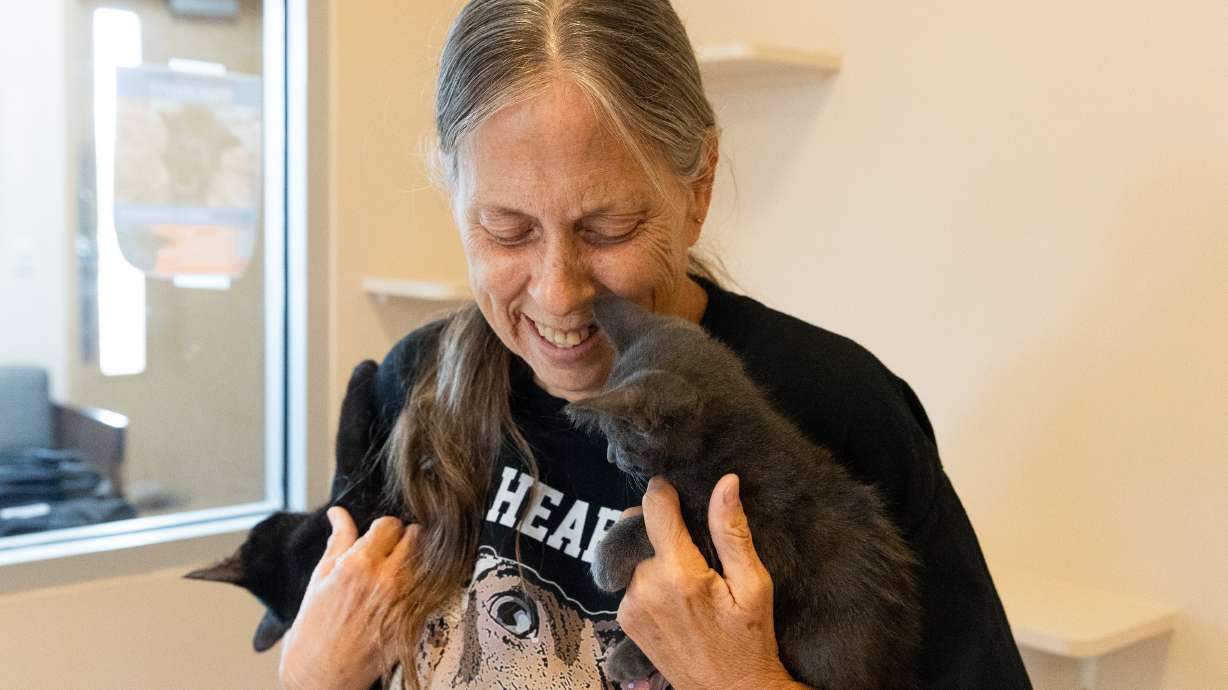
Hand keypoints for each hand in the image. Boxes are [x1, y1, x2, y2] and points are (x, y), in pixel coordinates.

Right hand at [278, 507, 418, 689]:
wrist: (321, 676)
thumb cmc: (314, 629)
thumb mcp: (320, 578)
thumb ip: (338, 541)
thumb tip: (339, 512)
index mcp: (360, 565)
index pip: (391, 523)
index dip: (384, 527)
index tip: (379, 537)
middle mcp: (388, 580)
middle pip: (416, 536)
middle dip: (405, 538)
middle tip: (392, 550)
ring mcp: (406, 601)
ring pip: (428, 561)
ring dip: (417, 560)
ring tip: (399, 570)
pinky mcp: (417, 621)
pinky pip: (430, 589)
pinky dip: (422, 584)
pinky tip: (405, 592)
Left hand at [616, 475, 800, 689]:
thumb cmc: (749, 640)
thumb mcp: (753, 585)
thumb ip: (732, 531)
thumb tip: (726, 482)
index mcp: (679, 574)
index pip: (654, 507)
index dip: (665, 491)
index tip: (676, 490)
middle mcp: (645, 587)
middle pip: (637, 527)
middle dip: (657, 523)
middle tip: (687, 537)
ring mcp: (629, 605)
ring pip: (630, 552)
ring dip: (650, 550)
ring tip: (682, 566)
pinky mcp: (624, 619)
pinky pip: (627, 579)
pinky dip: (645, 574)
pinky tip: (671, 589)